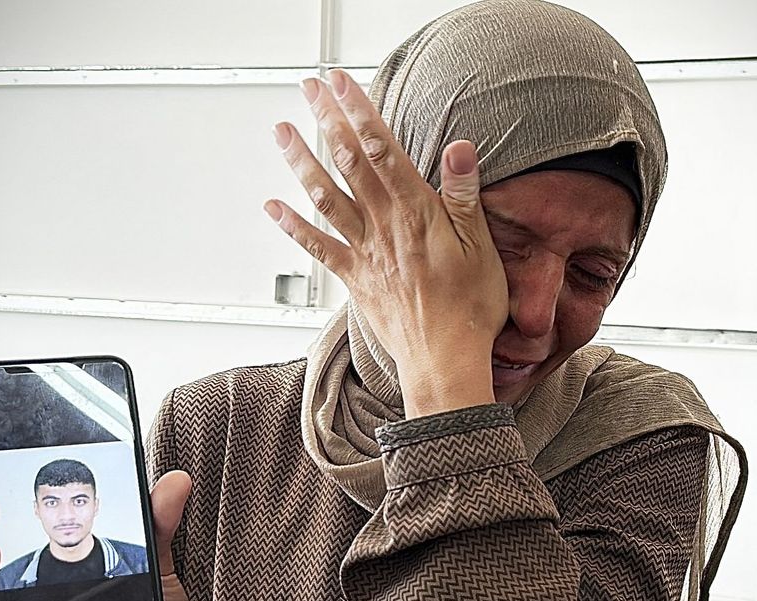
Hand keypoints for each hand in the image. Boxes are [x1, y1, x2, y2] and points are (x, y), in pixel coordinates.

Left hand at [265, 69, 507, 417]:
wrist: (445, 361)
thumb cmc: (470, 309)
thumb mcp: (482, 248)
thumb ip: (465, 196)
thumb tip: (459, 147)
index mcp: (417, 214)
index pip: (382, 150)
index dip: (359, 112)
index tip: (343, 83)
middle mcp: (383, 227)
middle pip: (348, 163)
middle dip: (326, 120)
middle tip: (309, 87)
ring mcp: (364, 252)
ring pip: (325, 196)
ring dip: (300, 161)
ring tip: (281, 130)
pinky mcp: (354, 278)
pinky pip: (317, 246)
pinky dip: (292, 225)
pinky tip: (273, 206)